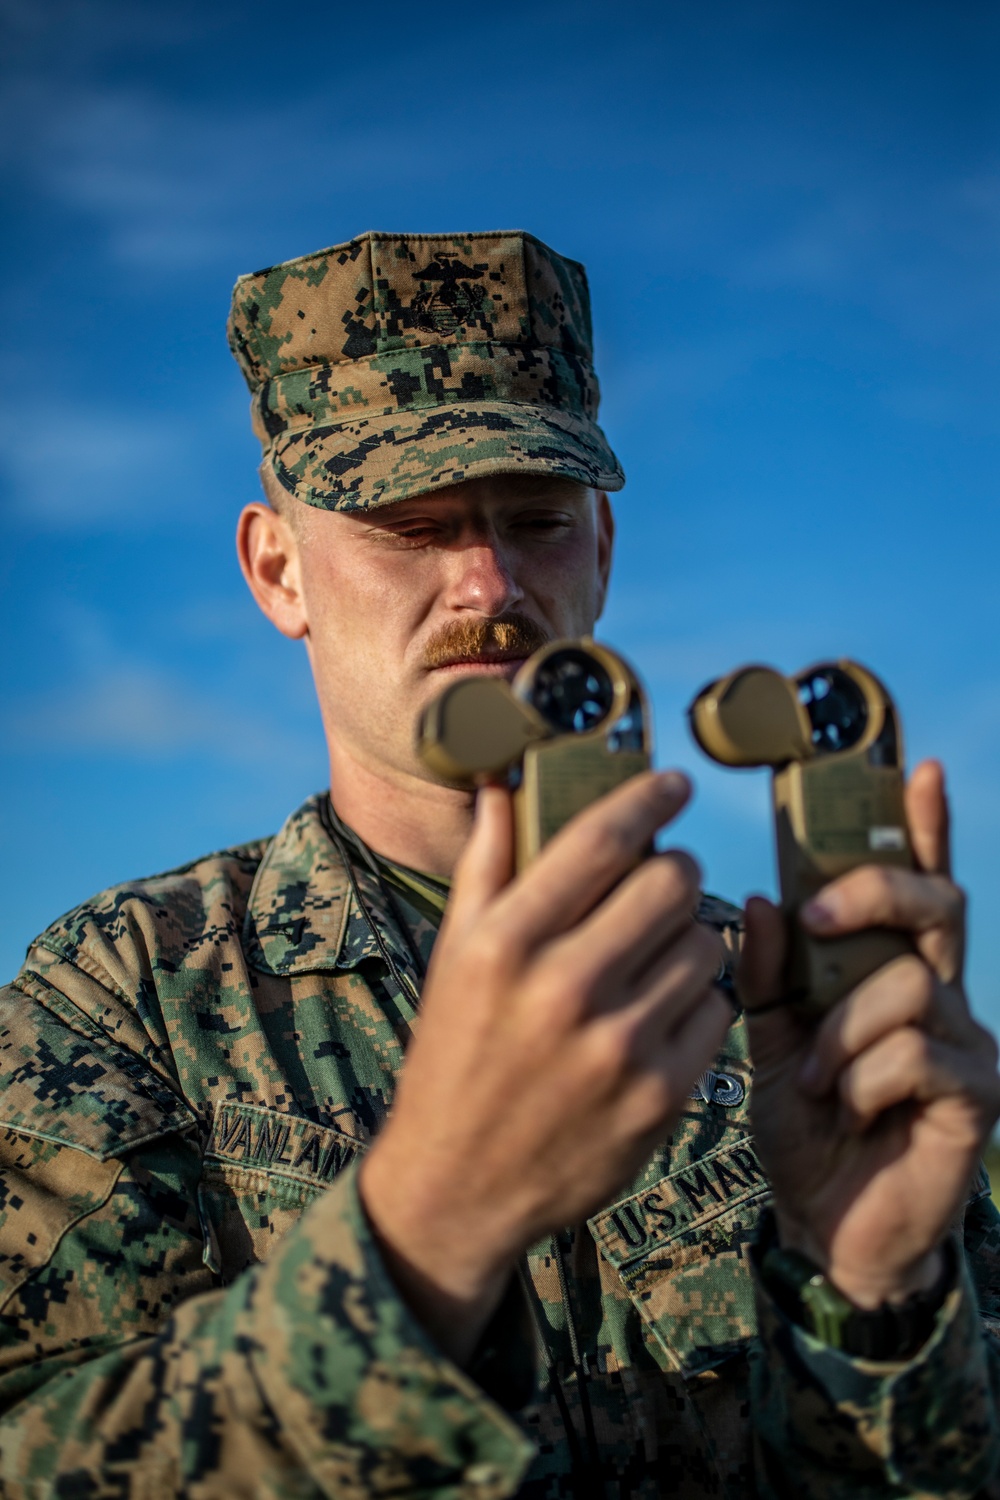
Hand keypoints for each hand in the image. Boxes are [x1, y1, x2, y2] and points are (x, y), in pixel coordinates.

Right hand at [359, 771, 730, 1362]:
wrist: (458, 1187)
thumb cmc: (455, 1054)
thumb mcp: (454, 956)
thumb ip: (487, 864)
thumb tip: (502, 781)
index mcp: (505, 944)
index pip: (601, 840)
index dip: (648, 798)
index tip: (674, 784)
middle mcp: (562, 989)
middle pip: (671, 882)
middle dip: (674, 869)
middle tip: (662, 879)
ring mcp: (617, 1047)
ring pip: (704, 945)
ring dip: (688, 938)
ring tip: (653, 956)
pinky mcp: (659, 1097)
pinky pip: (717, 1011)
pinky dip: (698, 1004)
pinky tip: (660, 1013)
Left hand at [740, 760, 999, 1309]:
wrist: (828, 1226)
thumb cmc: (805, 1124)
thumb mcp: (772, 1039)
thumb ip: (769, 973)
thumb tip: (765, 899)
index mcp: (888, 971)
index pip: (915, 885)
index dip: (923, 827)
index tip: (914, 769)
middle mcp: (941, 994)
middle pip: (936, 905)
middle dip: (874, 894)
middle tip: (818, 919)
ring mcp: (967, 1042)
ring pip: (910, 984)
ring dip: (845, 1030)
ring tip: (816, 1080)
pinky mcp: (977, 1093)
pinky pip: (917, 1053)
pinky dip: (864, 1077)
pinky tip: (846, 1108)